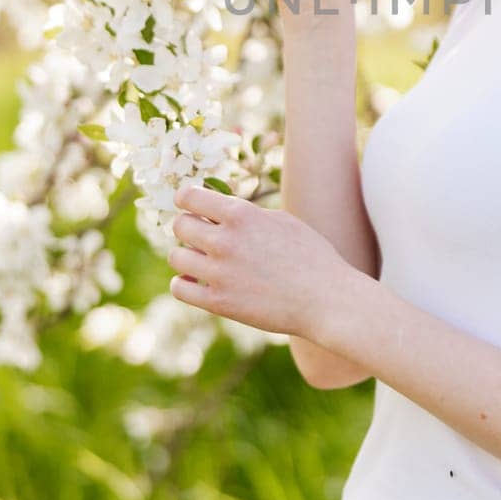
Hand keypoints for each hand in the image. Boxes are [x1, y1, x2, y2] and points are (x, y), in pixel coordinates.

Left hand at [168, 182, 346, 338]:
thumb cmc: (309, 256)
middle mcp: (225, 241)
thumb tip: (214, 210)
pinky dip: (184, 282)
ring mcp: (219, 273)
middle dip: (188, 227)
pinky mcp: (218, 302)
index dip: (185, 199)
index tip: (187, 205)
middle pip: (179, 225)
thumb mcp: (280, 221)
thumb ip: (245, 214)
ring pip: (176, 256)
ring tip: (202, 260)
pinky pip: (179, 287)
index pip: (189, 197)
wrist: (325, 299)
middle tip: (200, 235)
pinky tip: (197, 281)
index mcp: (241, 214)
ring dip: (187, 256)